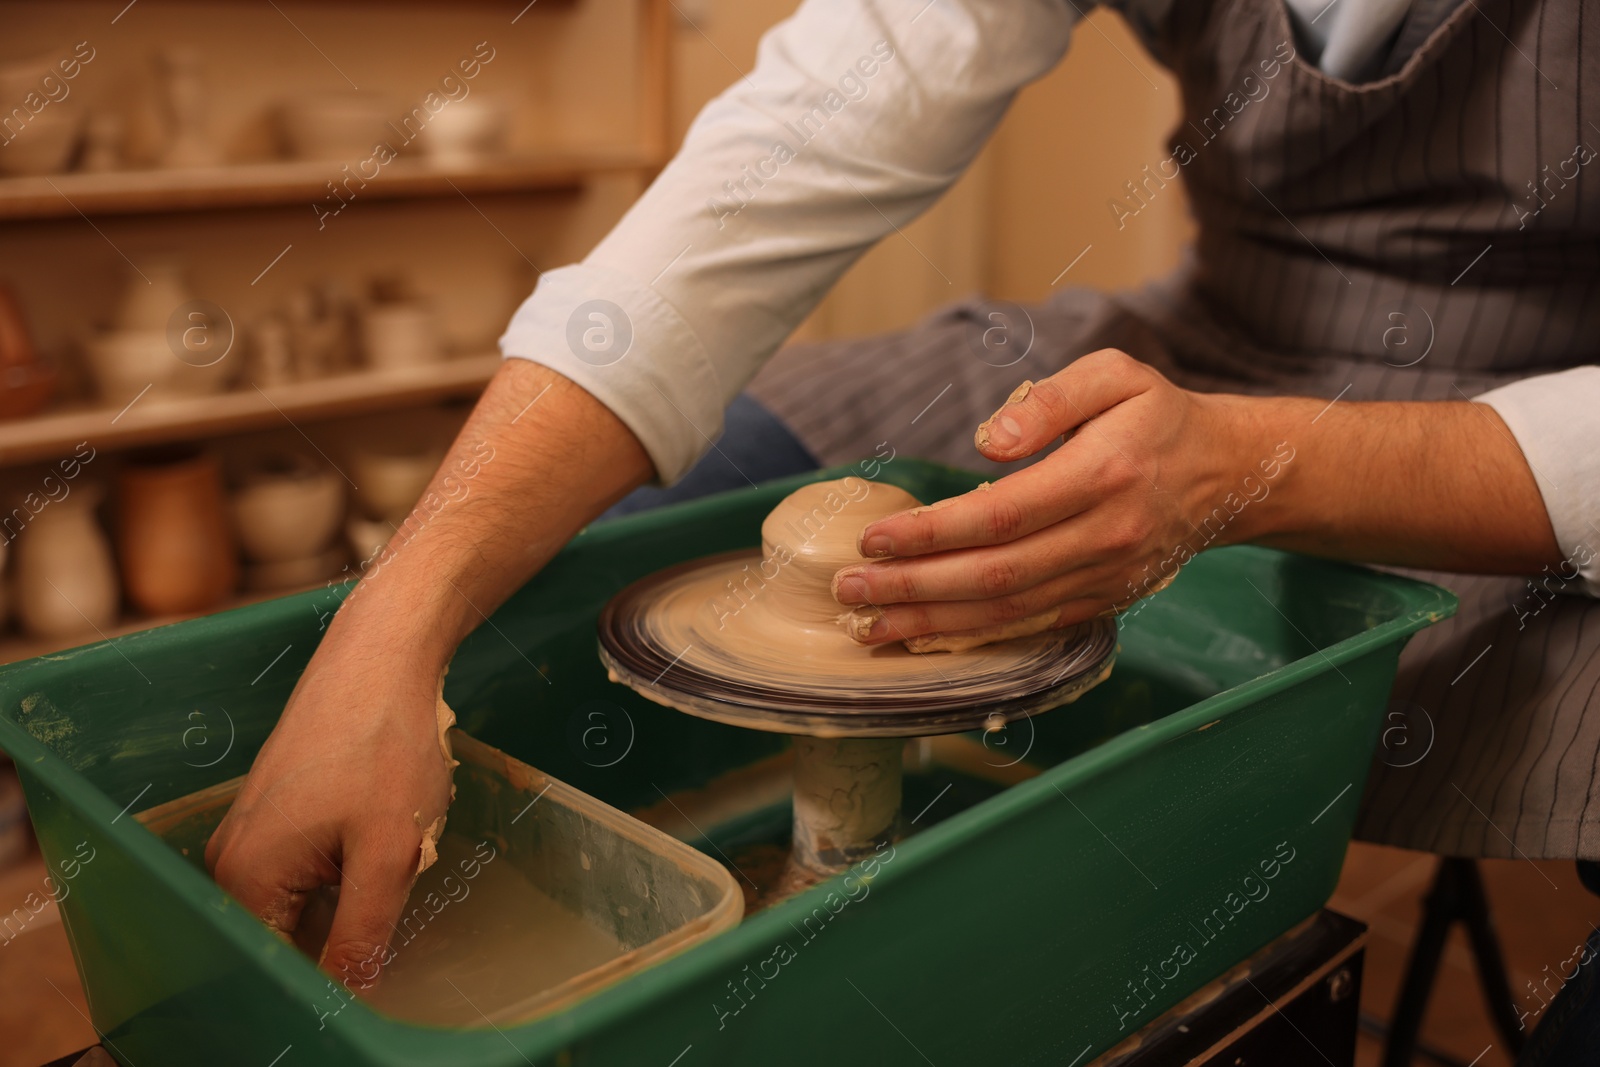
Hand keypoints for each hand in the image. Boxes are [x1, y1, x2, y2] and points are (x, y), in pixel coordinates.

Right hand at [206, 630, 453, 990]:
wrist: (381, 657)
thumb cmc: (384, 745)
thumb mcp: (387, 852)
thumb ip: (363, 931)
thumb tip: (345, 994)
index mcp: (245, 877)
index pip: (275, 967)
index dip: (326, 977)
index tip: (372, 961)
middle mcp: (229, 858)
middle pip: (285, 934)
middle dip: (342, 930)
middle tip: (391, 892)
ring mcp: (249, 829)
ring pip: (301, 897)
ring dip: (349, 893)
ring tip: (389, 848)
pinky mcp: (274, 807)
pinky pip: (306, 863)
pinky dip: (346, 861)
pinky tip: (380, 829)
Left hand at [831, 350, 1261, 645]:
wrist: (1231, 473)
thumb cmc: (1158, 417)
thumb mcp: (1116, 375)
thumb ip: (1051, 401)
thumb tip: (989, 443)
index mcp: (1102, 474)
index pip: (1000, 516)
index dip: (932, 534)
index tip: (874, 538)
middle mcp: (1105, 536)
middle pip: (994, 575)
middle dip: (913, 587)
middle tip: (849, 591)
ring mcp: (1106, 577)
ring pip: (1008, 613)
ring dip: (932, 623)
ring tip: (869, 626)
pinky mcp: (1104, 601)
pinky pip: (1031, 627)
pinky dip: (973, 638)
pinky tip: (925, 636)